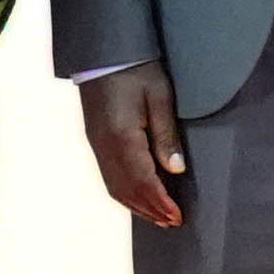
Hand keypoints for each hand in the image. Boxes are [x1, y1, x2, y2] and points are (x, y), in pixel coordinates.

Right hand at [80, 68, 190, 228]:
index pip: (142, 180)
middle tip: (172, 222)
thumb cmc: (136, 69)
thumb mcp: (159, 96)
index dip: (160, 202)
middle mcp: (105, 147)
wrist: (103, 51)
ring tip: (159, 217)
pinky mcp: (95, 140)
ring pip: (115, 187)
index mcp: (122, 137)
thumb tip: (175, 170)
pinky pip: (109, 177)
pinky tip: (138, 197)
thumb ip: (166, 135)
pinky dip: (125, 193)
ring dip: (137, 205)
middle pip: (127, 190)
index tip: (177, 216)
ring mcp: (97, 145)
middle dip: (150, 209)